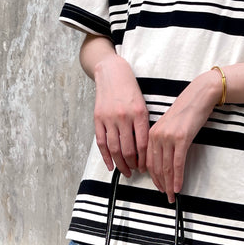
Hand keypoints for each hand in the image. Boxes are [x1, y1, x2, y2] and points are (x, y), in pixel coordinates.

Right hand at [93, 54, 149, 177]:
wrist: (112, 73)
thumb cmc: (130, 90)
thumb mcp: (143, 105)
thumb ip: (144, 126)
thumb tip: (146, 151)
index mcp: (139, 114)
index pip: (143, 144)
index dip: (144, 159)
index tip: (145, 168)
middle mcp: (124, 117)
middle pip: (128, 149)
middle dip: (133, 164)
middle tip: (135, 172)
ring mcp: (109, 118)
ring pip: (115, 149)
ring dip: (120, 164)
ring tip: (125, 171)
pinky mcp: (98, 119)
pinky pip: (101, 143)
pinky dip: (106, 157)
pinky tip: (111, 166)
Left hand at [146, 70, 220, 202]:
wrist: (199, 95)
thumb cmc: (187, 111)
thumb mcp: (170, 127)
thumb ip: (164, 142)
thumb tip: (166, 162)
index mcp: (152, 134)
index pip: (149, 162)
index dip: (154, 178)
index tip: (159, 187)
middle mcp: (157, 136)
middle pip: (157, 167)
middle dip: (161, 184)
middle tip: (166, 196)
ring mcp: (168, 137)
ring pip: (166, 168)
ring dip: (169, 185)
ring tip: (172, 196)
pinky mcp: (181, 139)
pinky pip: (177, 164)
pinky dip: (177, 178)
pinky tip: (178, 187)